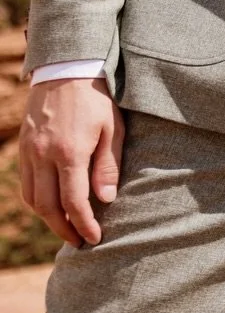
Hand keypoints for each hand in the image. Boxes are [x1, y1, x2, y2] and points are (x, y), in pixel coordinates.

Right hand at [18, 79, 124, 246]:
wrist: (66, 70)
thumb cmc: (97, 99)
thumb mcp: (113, 129)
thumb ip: (108, 166)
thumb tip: (106, 200)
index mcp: (70, 153)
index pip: (74, 201)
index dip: (84, 224)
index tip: (94, 239)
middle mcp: (44, 156)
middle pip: (48, 207)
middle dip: (64, 229)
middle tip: (80, 242)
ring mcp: (29, 152)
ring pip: (32, 198)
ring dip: (48, 219)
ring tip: (67, 228)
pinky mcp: (23, 148)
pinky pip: (25, 184)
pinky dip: (36, 201)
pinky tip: (51, 207)